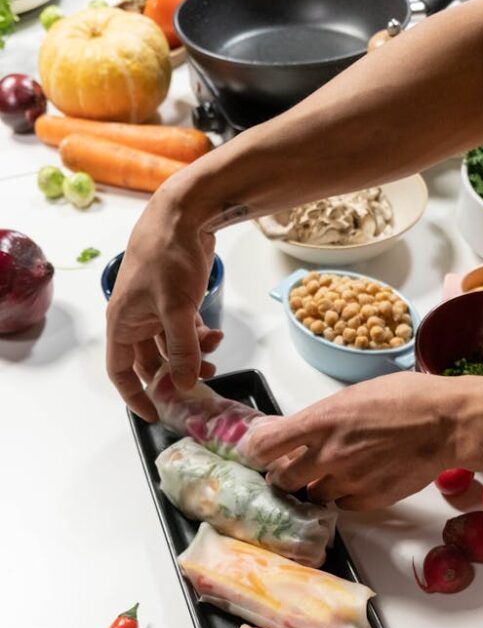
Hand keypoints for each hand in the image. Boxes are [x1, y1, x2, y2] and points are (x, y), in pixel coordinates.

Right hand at [106, 190, 223, 420]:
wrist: (185, 212)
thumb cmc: (168, 255)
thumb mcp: (176, 308)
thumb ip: (181, 349)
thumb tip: (182, 384)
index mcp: (122, 322)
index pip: (120, 371)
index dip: (136, 395)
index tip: (156, 414)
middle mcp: (134, 318)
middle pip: (150, 362)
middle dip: (174, 375)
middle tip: (198, 386)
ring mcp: (154, 308)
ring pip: (171, 346)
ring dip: (191, 356)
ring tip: (213, 357)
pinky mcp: (174, 297)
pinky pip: (184, 329)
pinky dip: (199, 336)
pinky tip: (216, 336)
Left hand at [245, 372, 458, 509]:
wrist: (446, 422)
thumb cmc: (406, 398)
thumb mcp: (353, 395)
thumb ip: (319, 416)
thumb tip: (288, 427)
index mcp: (321, 421)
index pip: (264, 447)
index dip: (257, 452)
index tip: (259, 453)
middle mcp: (329, 454)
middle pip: (281, 479)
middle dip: (284, 474)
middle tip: (295, 466)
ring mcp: (348, 480)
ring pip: (312, 495)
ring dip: (316, 486)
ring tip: (334, 471)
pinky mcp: (369, 499)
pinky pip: (342, 505)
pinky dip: (343, 496)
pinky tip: (357, 479)